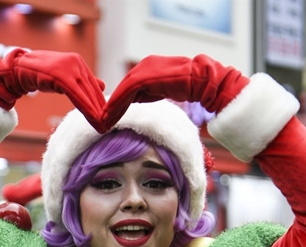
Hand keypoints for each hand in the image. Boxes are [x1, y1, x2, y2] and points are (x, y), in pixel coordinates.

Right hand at [0, 49, 106, 132]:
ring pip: (86, 93)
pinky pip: (76, 93)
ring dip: (95, 111)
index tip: (110, 119)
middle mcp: (76, 62)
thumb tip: (103, 85)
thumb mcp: (63, 78)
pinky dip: (85, 107)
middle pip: (92, 90)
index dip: (101, 103)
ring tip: (103, 126)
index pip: (94, 86)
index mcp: (78, 63)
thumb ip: (81, 81)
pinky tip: (93, 118)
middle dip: (101, 110)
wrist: (14, 69)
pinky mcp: (59, 73)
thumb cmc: (37, 74)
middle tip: (109, 126)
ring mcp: (68, 66)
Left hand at [104, 54, 248, 128]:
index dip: (119, 101)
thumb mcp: (163, 89)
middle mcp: (144, 65)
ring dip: (112, 107)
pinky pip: (127, 91)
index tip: (111, 116)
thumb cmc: (188, 86)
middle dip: (113, 105)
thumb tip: (134, 102)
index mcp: (149, 67)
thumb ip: (148, 92)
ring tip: (104, 122)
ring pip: (122, 90)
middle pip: (123, 87)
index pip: (129, 86)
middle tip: (103, 121)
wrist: (203, 79)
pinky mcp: (146, 76)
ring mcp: (145, 69)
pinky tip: (111, 116)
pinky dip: (118, 104)